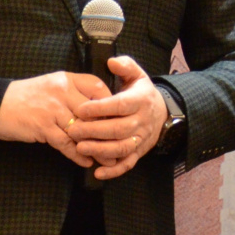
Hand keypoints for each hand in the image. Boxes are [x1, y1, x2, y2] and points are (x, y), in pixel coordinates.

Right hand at [0, 71, 111, 165]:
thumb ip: (75, 92)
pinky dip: (77, 155)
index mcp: (66, 79)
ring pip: (81, 130)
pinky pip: (65, 143)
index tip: (119, 118)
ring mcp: (52, 109)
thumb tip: (102, 109)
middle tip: (122, 144)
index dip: (111, 104)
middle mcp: (61, 91)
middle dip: (108, 130)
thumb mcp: (53, 85)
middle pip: (93, 112)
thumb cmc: (29, 96)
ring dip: (96, 147)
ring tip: (109, 158)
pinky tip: (86, 162)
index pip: (97, 87)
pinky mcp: (42, 126)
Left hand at [66, 57, 166, 180]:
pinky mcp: (139, 152)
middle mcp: (142, 121)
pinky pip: (127, 164)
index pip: (119, 105)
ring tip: (80, 148)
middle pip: (118, 129)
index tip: (80, 109)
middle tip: (72, 130)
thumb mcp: (137, 75)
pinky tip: (97, 172)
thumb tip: (111, 62)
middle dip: (94, 131)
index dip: (100, 108)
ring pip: (121, 148)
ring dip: (100, 150)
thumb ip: (125, 66)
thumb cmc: (141, 93)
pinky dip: (113, 171)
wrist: (162, 113)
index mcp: (140, 101)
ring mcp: (141, 139)